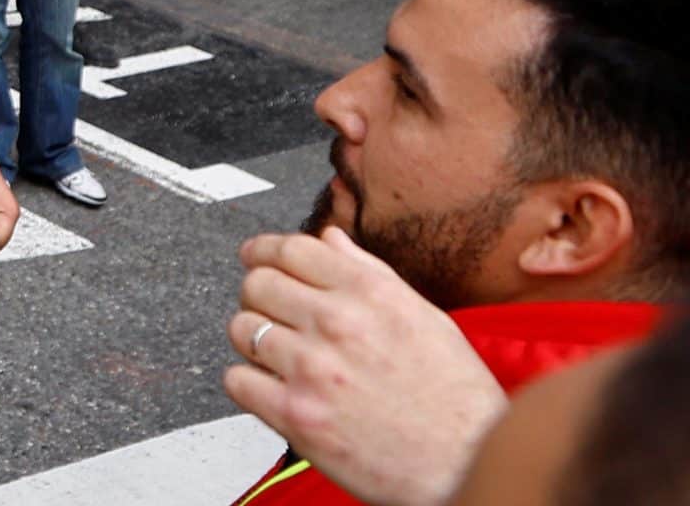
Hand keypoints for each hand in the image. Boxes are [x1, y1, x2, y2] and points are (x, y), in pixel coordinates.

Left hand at [225, 229, 505, 505]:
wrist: (467, 467)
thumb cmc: (456, 399)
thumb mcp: (426, 319)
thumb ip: (370, 272)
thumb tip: (330, 239)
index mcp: (371, 294)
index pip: (292, 248)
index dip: (265, 250)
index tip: (255, 257)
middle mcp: (338, 323)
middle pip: (257, 283)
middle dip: (258, 295)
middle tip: (271, 313)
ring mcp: (312, 369)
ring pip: (242, 329)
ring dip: (253, 340)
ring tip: (278, 356)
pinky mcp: (295, 414)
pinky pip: (238, 380)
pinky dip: (249, 383)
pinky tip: (274, 388)